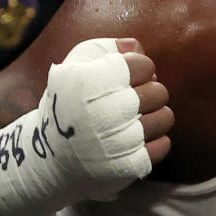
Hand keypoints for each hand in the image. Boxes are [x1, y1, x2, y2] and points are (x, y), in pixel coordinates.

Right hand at [38, 36, 174, 196]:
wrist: (49, 157)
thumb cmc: (69, 103)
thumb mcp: (74, 65)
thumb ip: (107, 48)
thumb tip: (138, 48)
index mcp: (88, 82)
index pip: (144, 65)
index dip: (138, 69)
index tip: (123, 79)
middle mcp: (103, 112)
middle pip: (159, 91)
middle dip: (148, 92)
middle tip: (130, 101)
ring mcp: (117, 143)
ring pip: (165, 117)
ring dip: (154, 116)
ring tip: (134, 119)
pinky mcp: (127, 166)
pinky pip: (163, 145)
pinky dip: (154, 140)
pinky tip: (134, 138)